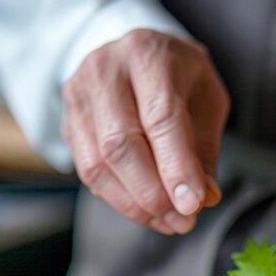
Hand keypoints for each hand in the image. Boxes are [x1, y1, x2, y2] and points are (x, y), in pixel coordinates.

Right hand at [62, 29, 229, 233]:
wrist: (134, 55)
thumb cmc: (178, 78)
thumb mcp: (207, 100)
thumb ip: (205, 148)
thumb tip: (204, 196)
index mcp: (147, 54)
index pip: (160, 117)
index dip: (176, 167)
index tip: (194, 204)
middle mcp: (104, 70)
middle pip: (120, 145)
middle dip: (154, 194)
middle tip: (185, 220)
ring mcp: (78, 97)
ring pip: (98, 165)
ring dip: (137, 205)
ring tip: (171, 222)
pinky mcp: (68, 124)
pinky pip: (89, 174)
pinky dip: (121, 201)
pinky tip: (149, 212)